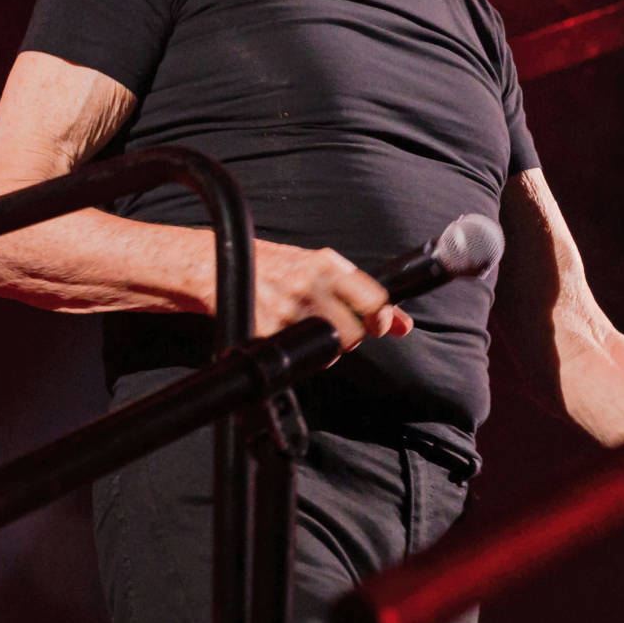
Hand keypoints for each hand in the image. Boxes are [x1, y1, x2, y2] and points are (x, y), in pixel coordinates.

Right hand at [251, 240, 413, 348]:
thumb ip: (362, 292)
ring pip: (326, 351)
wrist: (217, 264)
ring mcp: (285, 309)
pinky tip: (284, 335)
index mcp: (325, 265)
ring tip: (305, 329)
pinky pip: (297, 359)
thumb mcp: (320, 267)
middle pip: (353, 334)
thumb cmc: (274, 265)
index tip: (378, 325)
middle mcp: (308, 285)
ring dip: (322, 350)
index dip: (381, 319)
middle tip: (336, 332)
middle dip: (350, 340)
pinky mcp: (264, 331)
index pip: (374, 299)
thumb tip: (405, 326)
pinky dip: (296, 356)